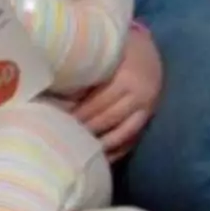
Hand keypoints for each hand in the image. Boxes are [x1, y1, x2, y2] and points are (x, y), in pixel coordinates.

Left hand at [70, 23, 163, 161]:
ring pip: (122, 133)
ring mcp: (146, 109)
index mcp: (126, 78)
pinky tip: (102, 158)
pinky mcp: (148, 119)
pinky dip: (117, 151)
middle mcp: (138, 95)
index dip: (79, 113)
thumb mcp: (105, 59)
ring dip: (101, 144)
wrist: (149, 52)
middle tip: (65, 138)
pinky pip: (133, 140)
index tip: (59, 120)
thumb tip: (60, 96)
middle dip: (86, 129)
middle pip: (108, 118)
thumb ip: (87, 75)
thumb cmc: (118, 53)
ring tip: (81, 151)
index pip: (99, 102)